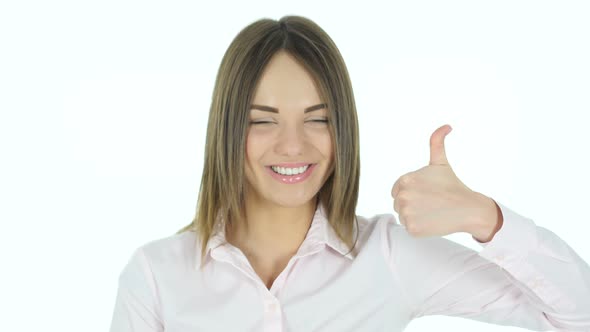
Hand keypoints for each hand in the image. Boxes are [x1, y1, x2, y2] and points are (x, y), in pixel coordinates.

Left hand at [391, 124, 501, 240]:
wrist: (468, 209)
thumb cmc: (453, 185)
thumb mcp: (440, 163)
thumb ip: (436, 142)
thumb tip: (446, 126)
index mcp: (405, 180)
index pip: (397, 190)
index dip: (412, 192)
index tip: (427, 193)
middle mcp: (402, 196)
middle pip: (399, 203)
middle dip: (413, 204)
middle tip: (431, 203)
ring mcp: (406, 213)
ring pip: (403, 216)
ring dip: (415, 216)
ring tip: (432, 211)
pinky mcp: (411, 228)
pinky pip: (409, 228)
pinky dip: (419, 227)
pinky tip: (432, 221)